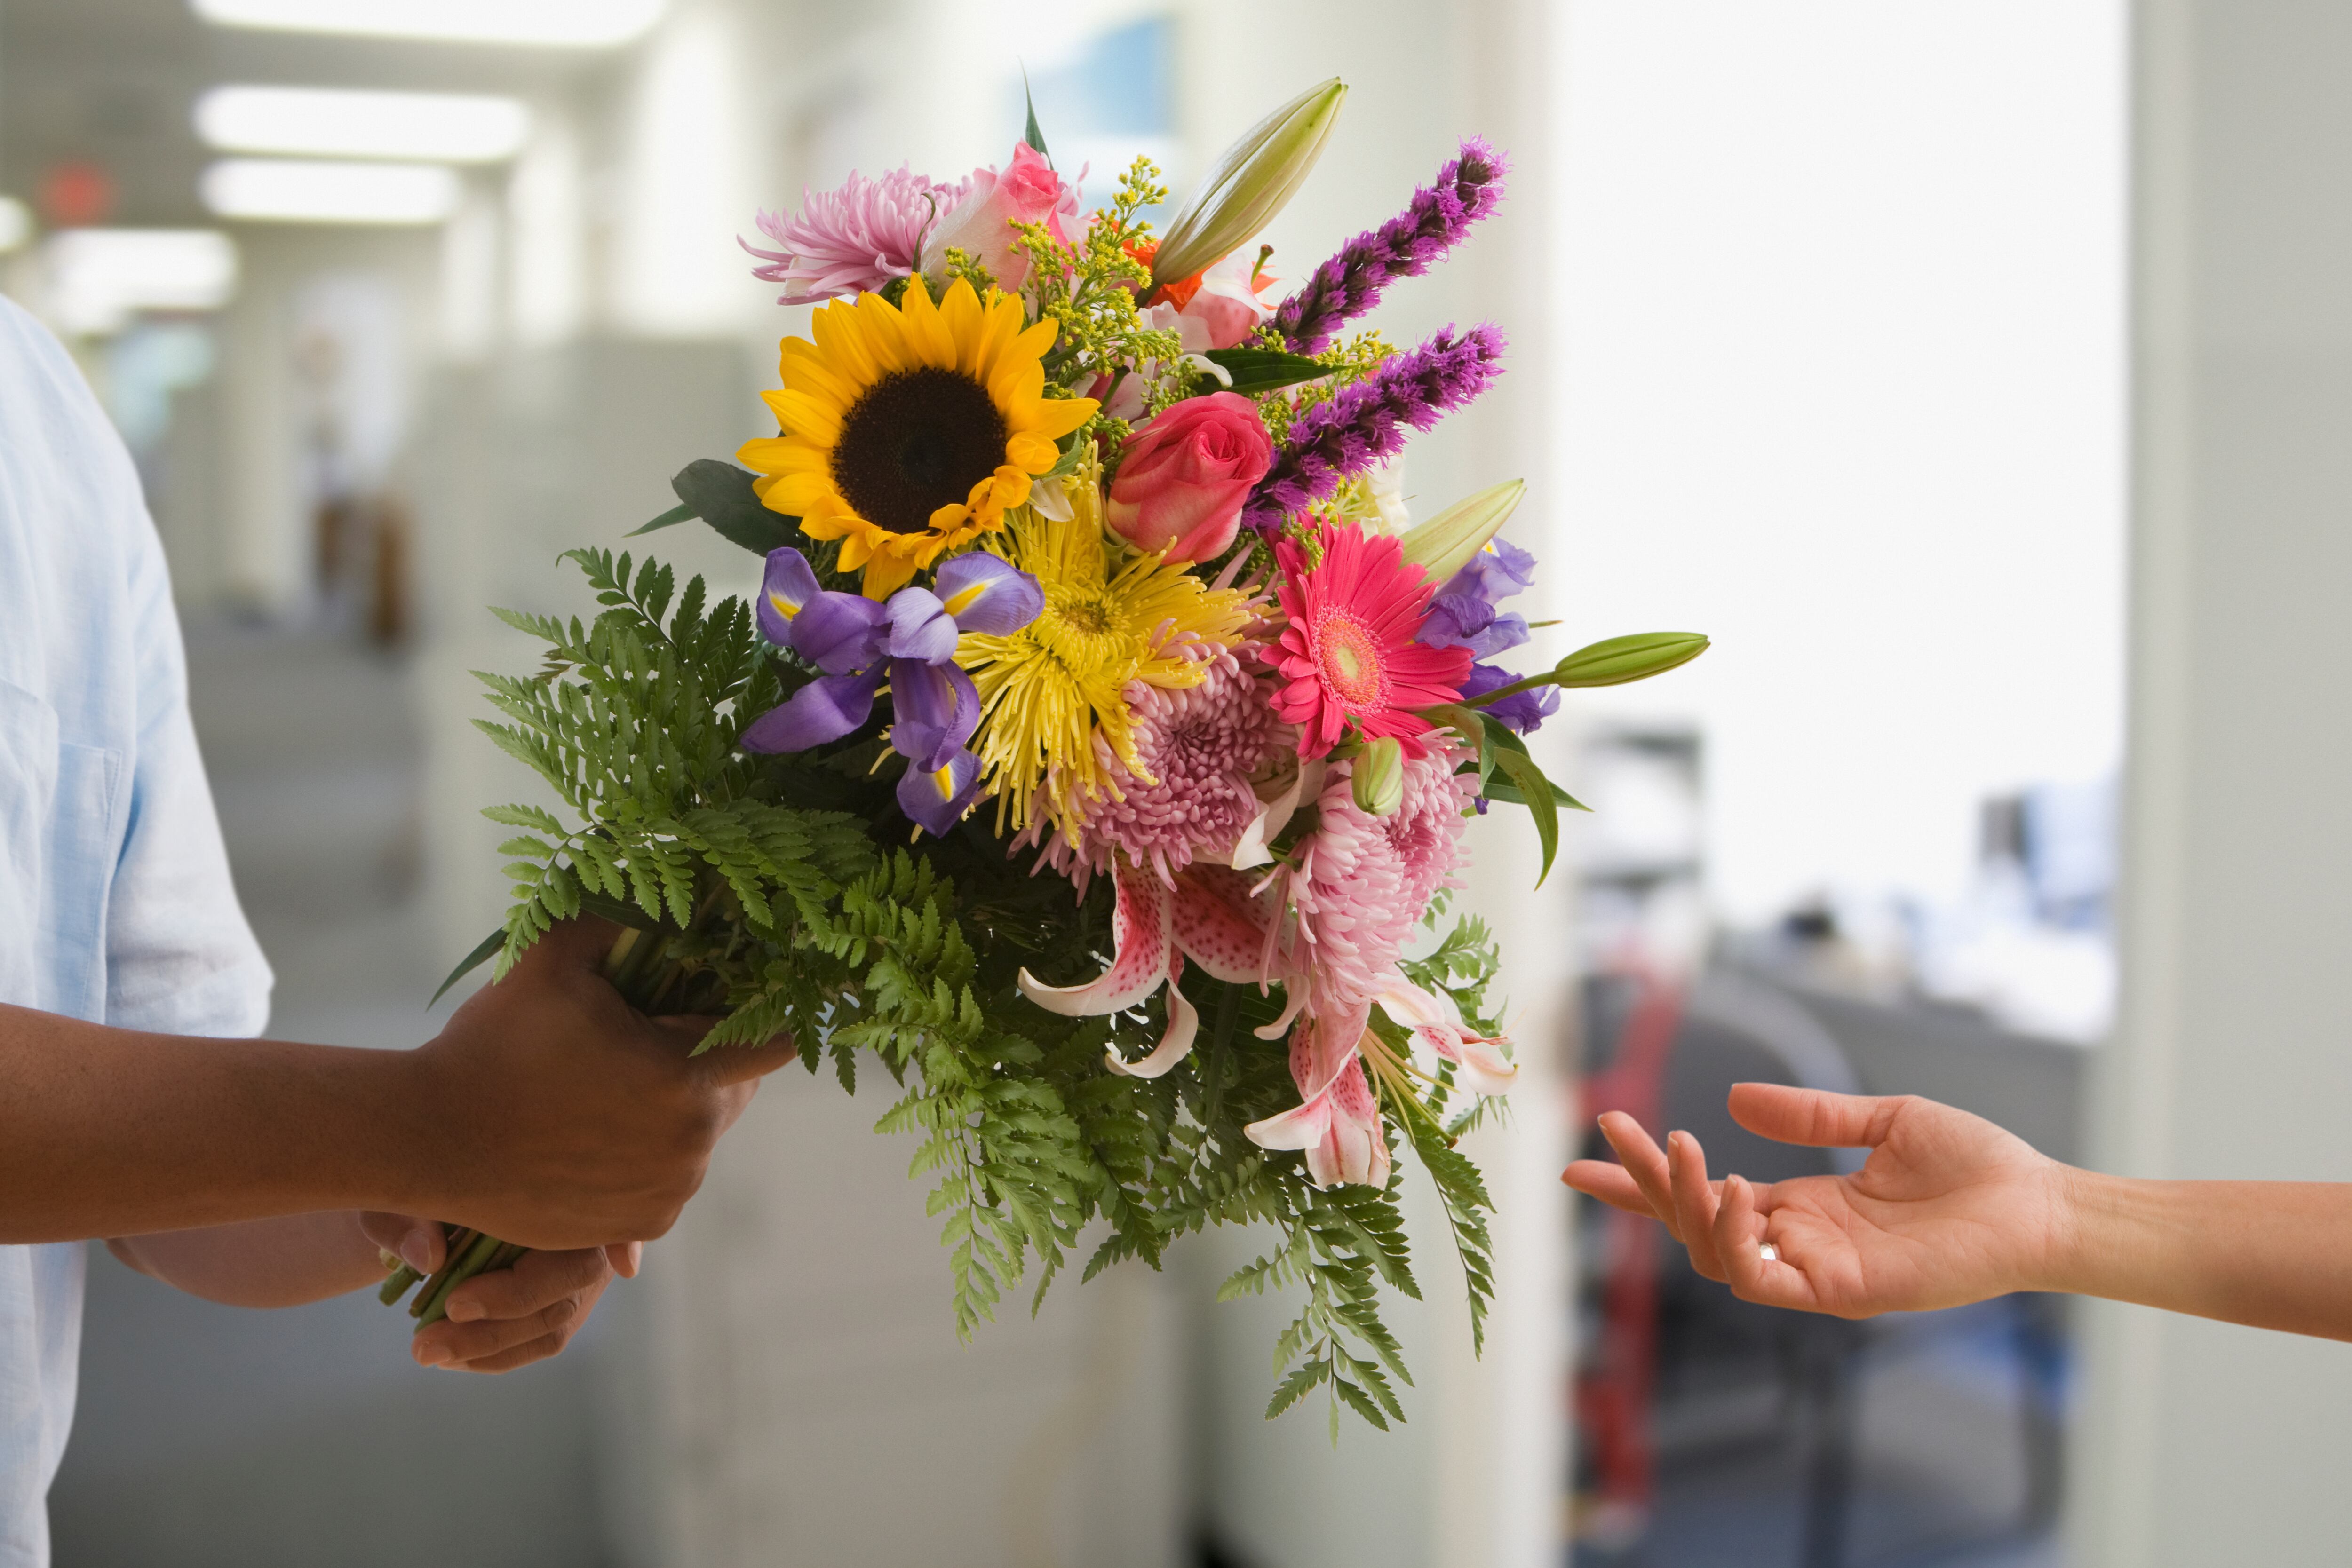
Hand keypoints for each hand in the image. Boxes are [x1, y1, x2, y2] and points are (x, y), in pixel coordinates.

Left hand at [362, 1212, 642, 1372]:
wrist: (415, 1213)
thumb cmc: (412, 1192)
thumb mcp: (394, 1196)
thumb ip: (407, 1219)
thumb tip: (430, 1257)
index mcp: (556, 1184)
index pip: (601, 1211)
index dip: (624, 1239)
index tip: (622, 1264)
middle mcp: (583, 1229)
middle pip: (573, 1275)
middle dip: (510, 1304)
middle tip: (446, 1313)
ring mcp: (577, 1273)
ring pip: (554, 1319)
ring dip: (491, 1342)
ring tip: (425, 1349)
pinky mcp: (559, 1308)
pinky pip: (541, 1341)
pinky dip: (494, 1355)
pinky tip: (448, 1355)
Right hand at [404, 918, 794, 1251]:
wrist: (428, 1138)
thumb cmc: (492, 1042)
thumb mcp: (555, 956)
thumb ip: (621, 917)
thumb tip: (668, 892)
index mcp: (685, 1075)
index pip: (772, 1040)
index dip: (761, 1013)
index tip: (738, 1000)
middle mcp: (692, 1143)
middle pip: (737, 1089)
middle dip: (709, 1059)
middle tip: (652, 1037)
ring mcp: (669, 1192)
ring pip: (700, 1134)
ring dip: (675, 1109)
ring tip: (612, 1086)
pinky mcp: (642, 1227)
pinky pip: (669, 1178)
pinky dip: (649, 1155)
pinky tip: (600, 1131)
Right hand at [1562, 1084, 2074, 1317]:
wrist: (2040, 1205)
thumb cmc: (1978, 1167)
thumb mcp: (1882, 1121)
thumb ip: (1811, 1115)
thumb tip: (1737, 1098)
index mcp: (1803, 1206)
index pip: (1704, 1196)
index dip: (1646, 1180)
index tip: (1590, 1151)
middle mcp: (1799, 1244)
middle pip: (1691, 1224)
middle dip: (1643, 1184)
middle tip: (1612, 1132)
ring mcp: (1817, 1272)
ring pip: (1716, 1254)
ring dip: (1687, 1202)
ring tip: (1684, 1148)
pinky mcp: (1843, 1291)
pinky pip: (1765, 1279)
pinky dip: (1738, 1240)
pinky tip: (1735, 1189)